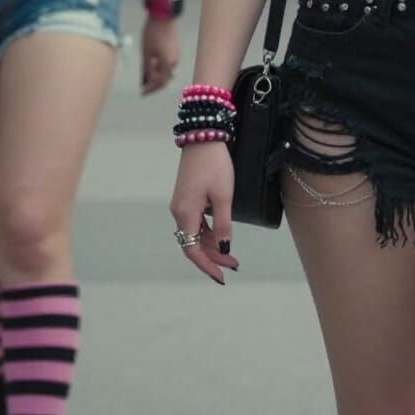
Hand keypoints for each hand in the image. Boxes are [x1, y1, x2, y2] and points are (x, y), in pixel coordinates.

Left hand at [140, 16, 180, 94]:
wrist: (163, 16)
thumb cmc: (152, 34)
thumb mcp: (146, 52)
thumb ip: (147, 68)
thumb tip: (147, 80)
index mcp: (168, 63)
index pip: (161, 82)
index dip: (151, 89)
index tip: (142, 92)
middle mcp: (175, 61)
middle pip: (165, 78)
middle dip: (154, 83)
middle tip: (144, 85)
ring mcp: (177, 54)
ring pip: (167, 70)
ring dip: (158, 74)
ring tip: (147, 72)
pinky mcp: (176, 48)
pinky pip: (169, 62)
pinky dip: (161, 66)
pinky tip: (153, 63)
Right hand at [170, 142, 240, 285]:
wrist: (203, 137)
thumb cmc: (215, 165)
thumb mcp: (224, 196)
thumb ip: (223, 224)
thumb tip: (224, 248)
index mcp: (185, 213)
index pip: (191, 250)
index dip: (206, 265)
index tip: (221, 276)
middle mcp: (179, 212)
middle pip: (193, 244)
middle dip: (213, 257)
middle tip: (234, 265)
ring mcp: (182, 204)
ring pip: (195, 234)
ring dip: (212, 246)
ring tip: (232, 255)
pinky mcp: (187, 197)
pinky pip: (196, 223)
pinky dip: (208, 233)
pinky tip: (221, 237)